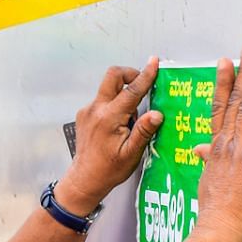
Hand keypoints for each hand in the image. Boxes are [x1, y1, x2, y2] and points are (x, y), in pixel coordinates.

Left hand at [58, 57, 165, 212]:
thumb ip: (144, 131)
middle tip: (142, 85)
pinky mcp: (85, 114)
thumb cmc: (108, 170)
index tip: (154, 63)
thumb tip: (156, 114)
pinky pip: (103, 100)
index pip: (131, 91)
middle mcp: (95, 110)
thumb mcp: (131, 154)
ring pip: (108, 88)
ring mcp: (88, 111)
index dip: (145, 75)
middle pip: (113, 76)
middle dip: (129, 74)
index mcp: (109, 118)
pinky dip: (115, 104)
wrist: (85, 179)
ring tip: (131, 119)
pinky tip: (120, 124)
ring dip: (123, 93)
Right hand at [190, 48, 241, 241]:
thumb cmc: (217, 214)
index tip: (225, 65)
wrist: (219, 230)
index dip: (222, 86)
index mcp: (215, 150)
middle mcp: (225, 145)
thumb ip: (207, 161)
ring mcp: (239, 150)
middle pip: (233, 103)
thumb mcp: (208, 182)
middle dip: (241, 74)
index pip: (218, 110)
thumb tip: (199, 150)